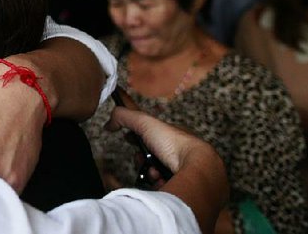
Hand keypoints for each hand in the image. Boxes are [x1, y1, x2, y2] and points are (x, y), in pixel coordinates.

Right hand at [107, 106, 227, 233]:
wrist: (199, 170)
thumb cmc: (175, 144)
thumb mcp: (145, 123)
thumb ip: (124, 117)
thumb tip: (108, 123)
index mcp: (173, 136)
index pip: (152, 136)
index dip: (138, 139)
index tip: (129, 140)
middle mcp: (180, 153)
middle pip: (153, 157)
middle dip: (143, 160)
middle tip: (142, 161)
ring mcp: (185, 171)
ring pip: (158, 174)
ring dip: (150, 173)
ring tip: (154, 174)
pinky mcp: (187, 189)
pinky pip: (167, 189)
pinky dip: (161, 186)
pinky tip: (162, 183)